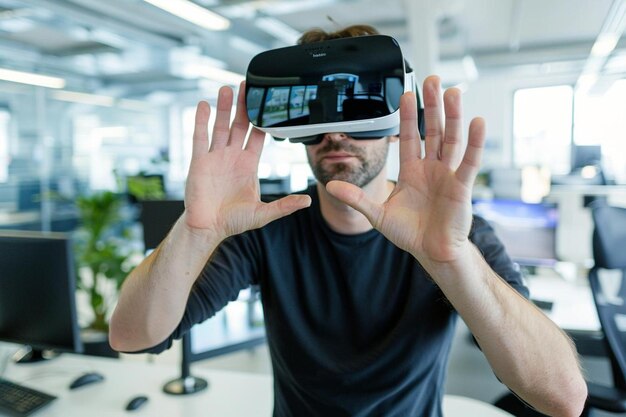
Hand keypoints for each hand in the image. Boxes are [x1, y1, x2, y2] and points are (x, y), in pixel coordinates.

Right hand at [184, 83, 310, 239]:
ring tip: (227, 89)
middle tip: (247, 86)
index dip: (262, 120)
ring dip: (223, 107)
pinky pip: (200, 136)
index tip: (266, 104)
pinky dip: (201, 120)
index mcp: (248, 165)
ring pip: (220, 126)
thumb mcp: (263, 213)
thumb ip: (284, 206)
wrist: (207, 228)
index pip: (257, 136)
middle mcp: (232, 157)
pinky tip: (204, 105)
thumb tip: (307, 201)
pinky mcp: (199, 161)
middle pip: (239, 125)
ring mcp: (215, 157)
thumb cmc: (233, 221)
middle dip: (243, 106)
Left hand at [326, 76, 484, 262]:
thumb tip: (331, 185)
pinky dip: (475, 143)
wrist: (432, 252)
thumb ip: (357, 198)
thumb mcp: (377, 214)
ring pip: (451, 140)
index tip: (405, 94)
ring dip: (453, 116)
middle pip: (432, 130)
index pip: (410, 137)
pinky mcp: (462, 187)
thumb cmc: (409, 233)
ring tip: (454, 92)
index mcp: (412, 171)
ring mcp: (448, 175)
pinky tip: (476, 122)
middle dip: (432, 105)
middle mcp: (431, 168)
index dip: (408, 116)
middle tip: (432, 79)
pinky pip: (469, 162)